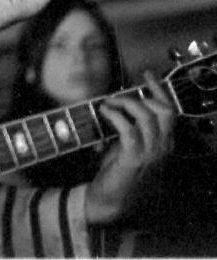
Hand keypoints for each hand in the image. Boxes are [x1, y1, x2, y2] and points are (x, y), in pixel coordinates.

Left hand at [85, 72, 176, 224]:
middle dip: (139, 97)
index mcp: (164, 143)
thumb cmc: (118, 172)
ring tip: (107, 105)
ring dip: (124, 104)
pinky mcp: (134, 158)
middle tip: (117, 98)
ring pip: (145, 116)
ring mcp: (151, 153)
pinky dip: (115, 115)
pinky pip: (128, 128)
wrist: (111, 200)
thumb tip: (119, 105)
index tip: (147, 74)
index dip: (159, 90)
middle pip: (162, 111)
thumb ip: (131, 129)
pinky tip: (104, 112)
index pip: (170, 111)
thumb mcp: (129, 146)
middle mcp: (163, 147)